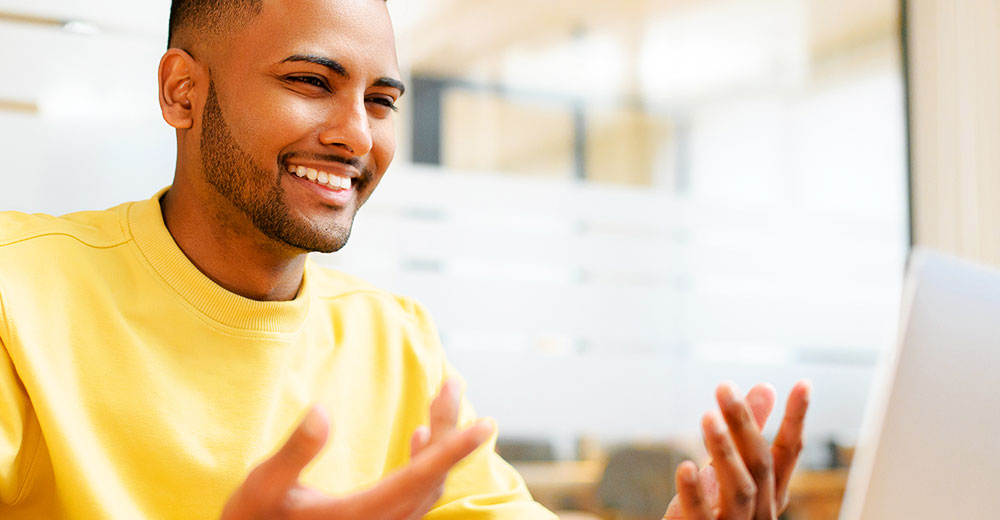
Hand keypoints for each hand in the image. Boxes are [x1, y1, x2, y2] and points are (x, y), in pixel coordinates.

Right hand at [221, 379, 490, 519]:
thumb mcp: (262, 487)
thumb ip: (295, 453)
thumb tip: (323, 411)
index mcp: (358, 517)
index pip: (419, 478)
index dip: (455, 449)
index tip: (485, 425)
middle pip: (431, 477)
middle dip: (450, 428)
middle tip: (454, 383)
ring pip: (427, 486)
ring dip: (442, 443)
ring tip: (444, 398)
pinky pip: (416, 496)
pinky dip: (427, 463)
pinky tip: (421, 436)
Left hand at [663, 380, 810, 519]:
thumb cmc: (715, 512)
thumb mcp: (729, 469)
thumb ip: (747, 434)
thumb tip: (766, 387)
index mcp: (770, 494)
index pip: (788, 453)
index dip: (796, 420)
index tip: (804, 384)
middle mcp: (760, 512)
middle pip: (760, 464)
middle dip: (745, 424)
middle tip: (724, 387)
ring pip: (739, 489)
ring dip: (723, 452)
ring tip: (707, 417)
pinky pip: (701, 516)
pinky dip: (693, 493)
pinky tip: (683, 467)